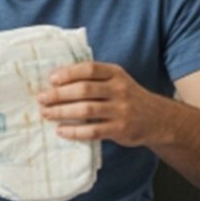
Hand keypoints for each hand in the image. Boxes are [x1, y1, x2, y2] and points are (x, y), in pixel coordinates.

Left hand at [38, 61, 167, 146]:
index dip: (68, 73)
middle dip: (59, 94)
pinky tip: (61, 130)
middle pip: (84, 90)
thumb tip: (55, 80)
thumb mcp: (117, 80)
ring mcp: (121, 110)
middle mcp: (120, 90)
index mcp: (116, 74)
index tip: (51, 79)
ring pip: (86, 110)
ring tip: (46, 113)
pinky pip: (93, 131)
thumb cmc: (127, 97)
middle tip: (41, 98)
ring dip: (62, 112)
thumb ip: (94, 78)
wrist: (158, 119)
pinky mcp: (120, 130)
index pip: (89, 69)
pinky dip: (74, 131)